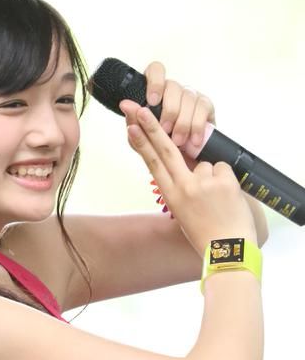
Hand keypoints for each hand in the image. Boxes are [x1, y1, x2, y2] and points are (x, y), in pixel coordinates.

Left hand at [119, 61, 215, 169]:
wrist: (181, 161)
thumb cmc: (160, 145)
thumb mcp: (143, 137)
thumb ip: (134, 121)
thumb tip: (125, 105)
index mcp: (156, 92)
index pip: (156, 71)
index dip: (154, 82)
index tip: (152, 101)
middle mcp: (173, 90)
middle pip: (173, 86)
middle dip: (169, 110)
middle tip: (165, 130)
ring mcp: (191, 96)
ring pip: (188, 98)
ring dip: (182, 122)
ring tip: (178, 141)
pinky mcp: (205, 106)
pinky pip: (202, 109)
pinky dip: (197, 126)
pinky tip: (193, 140)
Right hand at [124, 106, 256, 255]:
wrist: (229, 250)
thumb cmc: (207, 235)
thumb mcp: (185, 214)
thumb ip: (183, 188)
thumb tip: (191, 166)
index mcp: (172, 197)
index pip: (153, 164)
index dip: (142, 144)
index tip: (130, 128)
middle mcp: (184, 188)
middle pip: (165, 150)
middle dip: (151, 127)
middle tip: (138, 109)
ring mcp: (203, 183)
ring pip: (204, 164)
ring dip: (211, 178)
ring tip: (217, 202)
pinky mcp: (222, 181)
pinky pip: (223, 169)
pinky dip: (226, 181)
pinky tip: (226, 199)